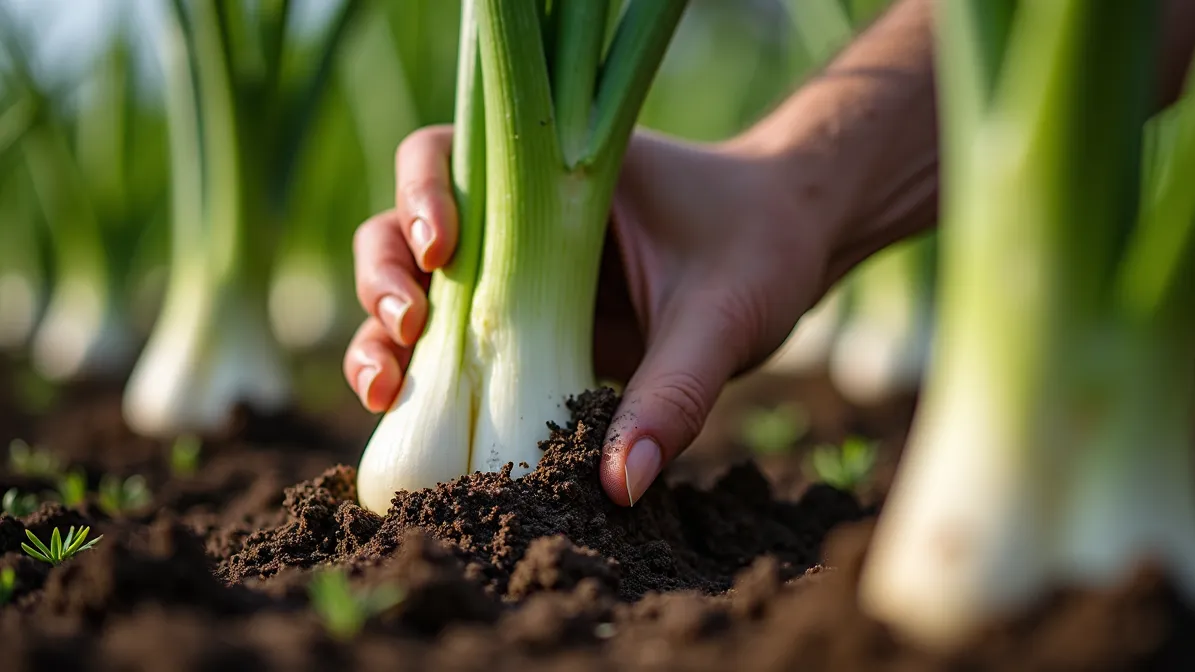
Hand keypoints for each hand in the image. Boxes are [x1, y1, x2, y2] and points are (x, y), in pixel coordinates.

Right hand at [344, 127, 838, 505]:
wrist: (792, 248)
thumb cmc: (761, 247)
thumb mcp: (724, 314)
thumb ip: (674, 394)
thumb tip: (616, 485)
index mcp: (550, 171)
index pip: (443, 156)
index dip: (418, 193)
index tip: (442, 247)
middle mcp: (514, 218)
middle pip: (400, 230)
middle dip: (384, 278)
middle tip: (407, 331)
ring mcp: (514, 276)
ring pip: (414, 294)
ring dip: (383, 338)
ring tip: (385, 391)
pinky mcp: (527, 330)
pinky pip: (459, 351)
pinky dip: (428, 383)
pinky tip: (413, 422)